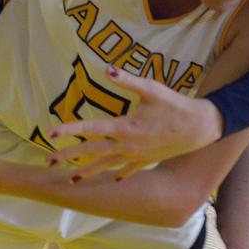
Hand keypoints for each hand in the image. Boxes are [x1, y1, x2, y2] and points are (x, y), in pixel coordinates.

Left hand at [46, 66, 223, 180]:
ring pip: (106, 166)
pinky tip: (109, 178)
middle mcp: (127, 145)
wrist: (200, 127)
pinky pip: (127, 170)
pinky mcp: (146, 160)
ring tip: (70, 179)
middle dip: (69, 156)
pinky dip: (116, 174)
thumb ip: (127, 80)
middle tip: (48, 161)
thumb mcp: (151, 88)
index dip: (70, 129)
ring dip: (87, 172)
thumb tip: (108, 69)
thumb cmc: (174, 104)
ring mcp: (136, 156)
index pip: (91, 128)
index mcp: (125, 126)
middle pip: (92, 152)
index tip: (51, 132)